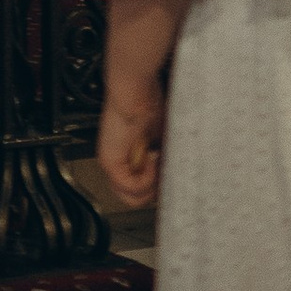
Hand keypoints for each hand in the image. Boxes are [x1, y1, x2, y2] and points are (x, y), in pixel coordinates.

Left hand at [97, 82, 163, 209]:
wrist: (135, 91)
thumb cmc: (149, 106)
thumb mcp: (165, 143)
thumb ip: (167, 164)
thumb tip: (180, 182)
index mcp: (131, 161)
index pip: (142, 193)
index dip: (160, 190)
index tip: (173, 179)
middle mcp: (119, 166)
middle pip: (137, 200)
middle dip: (158, 190)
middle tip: (166, 171)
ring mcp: (112, 167)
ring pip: (132, 199)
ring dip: (153, 184)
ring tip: (158, 161)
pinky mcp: (110, 163)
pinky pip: (132, 187)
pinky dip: (147, 177)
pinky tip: (152, 158)